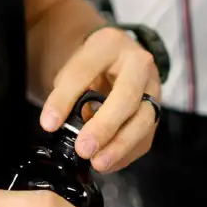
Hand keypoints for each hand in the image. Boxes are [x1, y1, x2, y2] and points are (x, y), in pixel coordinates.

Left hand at [39, 27, 161, 173]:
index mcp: (110, 44)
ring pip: (143, 120)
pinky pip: (146, 137)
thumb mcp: (75, 66)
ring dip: (120, 145)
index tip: (49, 124)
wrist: (118, 60)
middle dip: (104, 126)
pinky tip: (108, 162)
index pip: (84, 70)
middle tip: (83, 148)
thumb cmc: (93, 65)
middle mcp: (138, 63)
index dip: (65, 99)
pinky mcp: (158, 111)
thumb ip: (68, 91)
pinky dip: (126, 153)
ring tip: (98, 162)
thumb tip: (59, 124)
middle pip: (126, 96)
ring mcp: (153, 87)